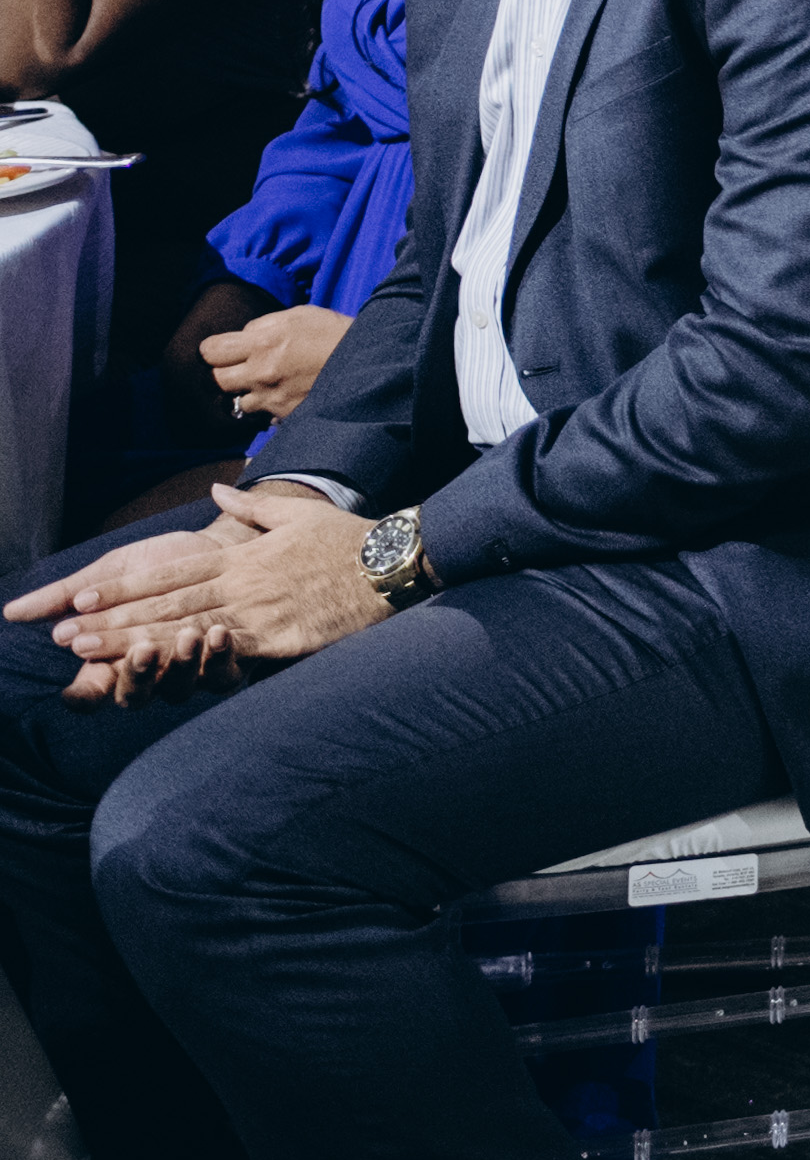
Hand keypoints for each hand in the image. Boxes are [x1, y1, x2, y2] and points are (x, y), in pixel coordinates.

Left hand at [12, 484, 389, 696]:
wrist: (394, 564)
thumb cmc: (349, 540)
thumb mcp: (297, 515)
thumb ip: (252, 507)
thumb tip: (218, 490)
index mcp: (243, 556)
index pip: (171, 572)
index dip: (125, 586)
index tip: (84, 596)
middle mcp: (242, 583)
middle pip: (165, 602)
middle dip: (112, 618)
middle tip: (66, 632)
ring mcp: (257, 612)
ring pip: (183, 628)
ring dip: (133, 641)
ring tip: (91, 652)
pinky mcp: (277, 638)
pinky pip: (222, 653)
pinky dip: (183, 660)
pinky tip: (156, 669)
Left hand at [201, 306, 345, 422]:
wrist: (368, 362)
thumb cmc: (334, 333)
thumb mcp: (299, 314)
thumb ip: (264, 324)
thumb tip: (244, 336)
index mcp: (263, 342)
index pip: (211, 351)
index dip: (214, 349)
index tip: (223, 349)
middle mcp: (262, 372)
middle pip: (218, 379)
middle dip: (226, 371)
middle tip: (242, 366)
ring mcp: (272, 397)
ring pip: (238, 401)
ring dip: (247, 392)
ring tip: (265, 384)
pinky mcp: (285, 414)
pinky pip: (263, 414)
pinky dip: (268, 406)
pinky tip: (282, 395)